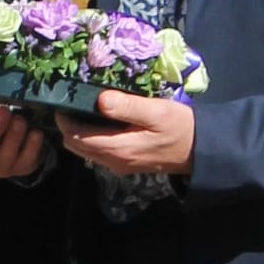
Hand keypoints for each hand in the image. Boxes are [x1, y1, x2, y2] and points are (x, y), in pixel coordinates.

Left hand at [56, 90, 193, 176]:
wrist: (200, 150)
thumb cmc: (180, 127)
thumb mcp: (157, 111)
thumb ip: (128, 106)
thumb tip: (100, 100)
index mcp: (118, 148)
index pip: (76, 137)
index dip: (64, 119)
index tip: (63, 99)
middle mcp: (113, 161)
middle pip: (76, 146)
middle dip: (68, 126)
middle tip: (71, 101)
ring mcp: (119, 165)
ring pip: (86, 150)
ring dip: (79, 132)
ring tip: (83, 107)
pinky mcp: (125, 163)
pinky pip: (98, 152)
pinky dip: (92, 137)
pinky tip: (101, 119)